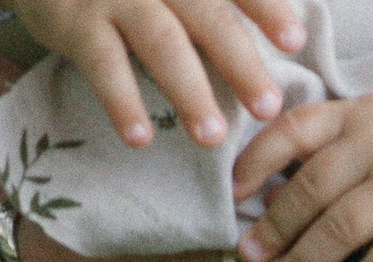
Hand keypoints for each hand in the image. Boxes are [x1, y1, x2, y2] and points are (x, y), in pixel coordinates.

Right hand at [13, 0, 300, 146]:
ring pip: (161, 41)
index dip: (265, 7)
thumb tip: (253, 44)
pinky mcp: (77, 22)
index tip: (295, 40)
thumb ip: (204, 5)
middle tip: (267, 106)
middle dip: (240, 61)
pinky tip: (140, 137)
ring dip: (189, 90)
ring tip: (211, 136)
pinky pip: (104, 64)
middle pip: (206, 14)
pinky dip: (123, 102)